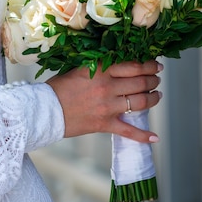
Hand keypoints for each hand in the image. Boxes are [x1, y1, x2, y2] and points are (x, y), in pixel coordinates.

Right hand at [46, 60, 162, 142]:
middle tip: (156, 80)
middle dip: (153, 80)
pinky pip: (128, 131)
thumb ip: (98, 66)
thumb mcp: (79, 69)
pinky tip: (155, 137)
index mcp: (100, 70)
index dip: (149, 65)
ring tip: (156, 96)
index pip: (134, 65)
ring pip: (140, 102)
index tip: (155, 65)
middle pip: (141, 82)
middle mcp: (107, 87)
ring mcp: (107, 107)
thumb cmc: (58, 88)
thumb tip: (117, 64)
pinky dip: (143, 136)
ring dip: (153, 99)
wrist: (44, 110)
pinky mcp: (104, 124)